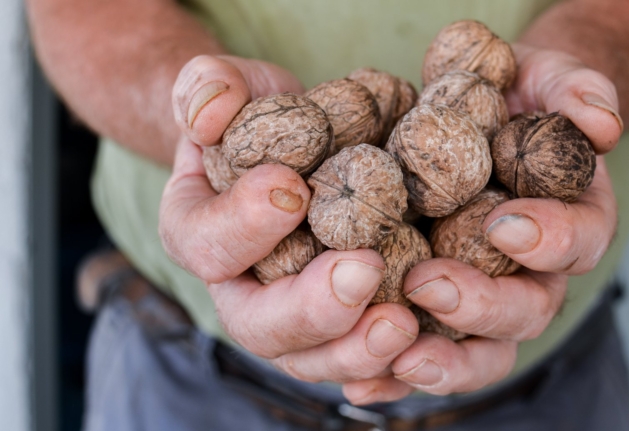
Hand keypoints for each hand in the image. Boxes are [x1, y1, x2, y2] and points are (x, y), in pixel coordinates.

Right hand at [160, 56, 417, 394]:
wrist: (304, 144)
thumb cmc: (263, 114)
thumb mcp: (231, 84)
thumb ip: (209, 87)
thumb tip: (211, 116)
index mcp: (202, 232)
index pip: (206, 244)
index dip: (243, 225)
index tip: (292, 189)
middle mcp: (242, 289)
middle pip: (259, 325)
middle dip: (310, 308)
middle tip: (361, 272)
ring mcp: (293, 317)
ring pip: (311, 359)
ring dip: (354, 349)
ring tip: (400, 322)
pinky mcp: (341, 327)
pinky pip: (359, 362)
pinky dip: (388, 366)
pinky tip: (422, 347)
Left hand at [342, 43, 620, 402]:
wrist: (481, 112)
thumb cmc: (517, 96)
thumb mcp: (548, 76)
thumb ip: (579, 90)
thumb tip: (599, 123)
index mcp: (571, 220)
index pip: (578, 242)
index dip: (549, 240)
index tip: (506, 224)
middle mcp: (532, 271)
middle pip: (527, 310)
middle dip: (482, 305)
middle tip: (429, 284)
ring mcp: (484, 294)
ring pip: (481, 349)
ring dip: (443, 360)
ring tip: (400, 358)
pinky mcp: (436, 308)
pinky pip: (424, 351)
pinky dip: (395, 373)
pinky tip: (362, 384)